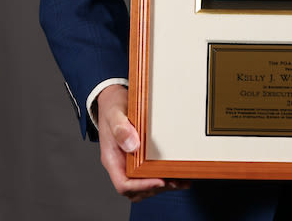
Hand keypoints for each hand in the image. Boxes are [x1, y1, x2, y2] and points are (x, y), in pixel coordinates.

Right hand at [95, 85, 189, 201]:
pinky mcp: (138, 158)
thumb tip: (132, 145)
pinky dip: (163, 178)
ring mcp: (129, 163)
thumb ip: (121, 129)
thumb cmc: (112, 108)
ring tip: (180, 180)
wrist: (112, 101)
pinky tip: (177, 174)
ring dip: (161, 186)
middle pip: (136, 190)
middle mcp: (120, 165)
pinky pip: (149, 174)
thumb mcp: (114, 114)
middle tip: (175, 181)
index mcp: (112, 159)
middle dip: (156, 188)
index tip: (159, 180)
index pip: (123, 184)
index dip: (142, 186)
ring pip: (144, 185)